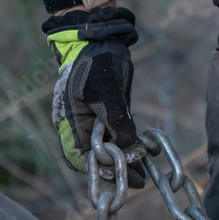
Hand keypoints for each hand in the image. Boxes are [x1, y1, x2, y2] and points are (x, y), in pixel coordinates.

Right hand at [43, 7, 145, 185]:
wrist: (100, 39)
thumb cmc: (95, 63)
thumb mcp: (104, 91)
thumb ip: (115, 120)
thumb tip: (129, 147)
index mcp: (70, 123)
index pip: (80, 157)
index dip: (99, 170)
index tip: (119, 177)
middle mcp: (82, 126)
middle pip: (97, 157)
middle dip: (116, 169)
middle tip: (138, 180)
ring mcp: (97, 120)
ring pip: (111, 148)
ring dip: (127, 159)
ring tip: (145, 171)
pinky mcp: (112, 113)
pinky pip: (121, 135)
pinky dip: (133, 144)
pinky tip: (148, 150)